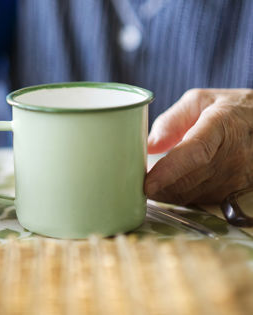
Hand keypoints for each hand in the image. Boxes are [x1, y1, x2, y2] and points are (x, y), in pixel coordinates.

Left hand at [145, 88, 252, 204]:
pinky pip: (199, 199)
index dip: (169, 171)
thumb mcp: (198, 101)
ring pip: (192, 194)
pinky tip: (168, 186)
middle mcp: (233, 155)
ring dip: (165, 193)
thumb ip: (170, 121)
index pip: (195, 153)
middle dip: (157, 187)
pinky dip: (178, 195)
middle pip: (189, 180)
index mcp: (222, 125)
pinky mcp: (233, 191)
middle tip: (131, 183)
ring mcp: (237, 176)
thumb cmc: (228, 109)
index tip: (147, 184)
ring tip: (147, 183)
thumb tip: (149, 145)